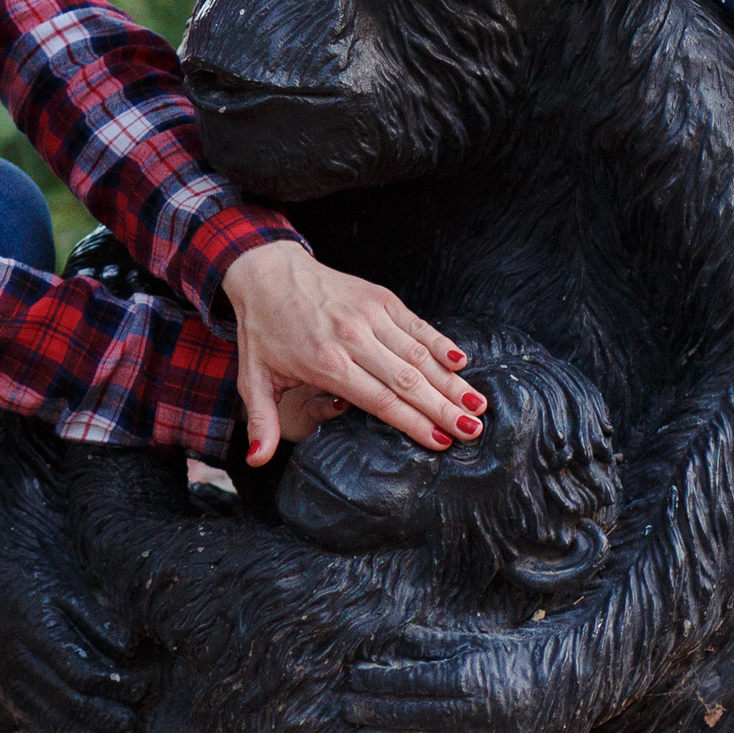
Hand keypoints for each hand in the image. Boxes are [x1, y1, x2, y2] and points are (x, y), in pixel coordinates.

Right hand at [0, 574, 146, 732]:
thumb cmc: (34, 574)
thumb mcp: (67, 587)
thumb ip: (96, 619)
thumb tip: (128, 647)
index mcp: (37, 633)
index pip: (81, 672)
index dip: (115, 685)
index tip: (142, 685)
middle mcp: (18, 662)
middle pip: (67, 701)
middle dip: (104, 716)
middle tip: (133, 724)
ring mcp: (7, 679)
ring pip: (48, 718)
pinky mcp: (3, 689)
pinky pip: (28, 722)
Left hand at [221, 240, 479, 463]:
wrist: (268, 272)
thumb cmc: (264, 331)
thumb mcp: (254, 379)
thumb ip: (261, 422)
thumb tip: (256, 460)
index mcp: (325, 363)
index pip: (379, 400)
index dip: (412, 422)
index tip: (440, 442)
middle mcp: (352, 338)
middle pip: (407, 380)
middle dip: (444, 408)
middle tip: (474, 431)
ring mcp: (369, 315)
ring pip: (419, 354)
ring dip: (451, 381)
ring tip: (479, 405)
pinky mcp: (380, 298)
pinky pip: (417, 324)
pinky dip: (442, 343)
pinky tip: (463, 363)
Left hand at [343, 624, 596, 732]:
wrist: (569, 690)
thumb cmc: (515, 661)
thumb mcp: (476, 643)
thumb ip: (433, 645)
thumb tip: (392, 642)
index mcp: (467, 678)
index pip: (407, 682)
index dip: (375, 682)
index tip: (353, 679)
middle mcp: (471, 714)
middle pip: (407, 716)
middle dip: (370, 713)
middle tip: (345, 709)